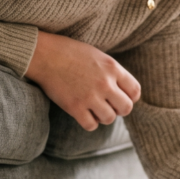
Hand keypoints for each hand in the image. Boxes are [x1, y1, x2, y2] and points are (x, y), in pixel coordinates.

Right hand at [24, 31, 140, 130]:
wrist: (44, 55)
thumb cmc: (70, 52)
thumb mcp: (98, 56)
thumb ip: (112, 72)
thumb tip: (122, 89)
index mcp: (113, 68)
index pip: (135, 91)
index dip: (131, 97)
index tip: (122, 97)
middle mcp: (105, 83)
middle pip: (126, 108)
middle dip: (119, 109)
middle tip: (109, 106)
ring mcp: (90, 96)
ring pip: (109, 118)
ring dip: (104, 116)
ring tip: (95, 109)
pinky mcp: (75, 107)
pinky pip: (91, 125)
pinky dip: (89, 122)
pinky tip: (84, 114)